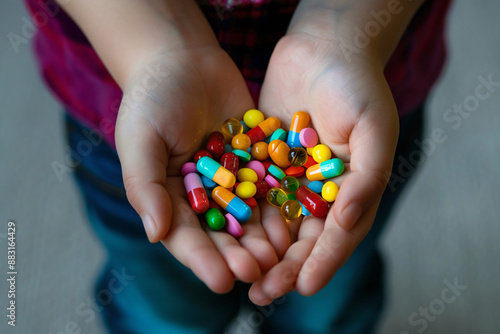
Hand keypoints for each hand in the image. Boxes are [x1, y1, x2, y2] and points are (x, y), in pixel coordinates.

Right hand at [115, 46, 282, 293]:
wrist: (182, 58)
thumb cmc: (151, 98)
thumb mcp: (140, 138)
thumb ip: (145, 185)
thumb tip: (154, 234)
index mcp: (169, 196)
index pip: (185, 236)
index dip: (203, 260)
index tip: (222, 281)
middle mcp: (200, 194)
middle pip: (220, 233)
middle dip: (237, 255)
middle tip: (257, 274)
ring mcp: (229, 179)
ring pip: (248, 216)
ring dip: (262, 239)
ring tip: (278, 258)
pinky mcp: (253, 160)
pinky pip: (267, 186)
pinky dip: (278, 205)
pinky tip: (293, 221)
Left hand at [249, 33, 398, 303]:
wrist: (324, 46)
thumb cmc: (357, 85)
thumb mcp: (373, 129)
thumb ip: (366, 178)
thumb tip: (346, 222)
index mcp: (353, 189)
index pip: (339, 236)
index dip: (323, 262)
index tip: (303, 287)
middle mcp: (322, 190)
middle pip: (304, 238)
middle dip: (285, 267)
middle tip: (262, 294)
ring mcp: (294, 178)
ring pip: (276, 222)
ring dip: (260, 251)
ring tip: (241, 277)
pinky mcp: (268, 161)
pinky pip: (255, 193)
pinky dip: (243, 215)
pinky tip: (225, 235)